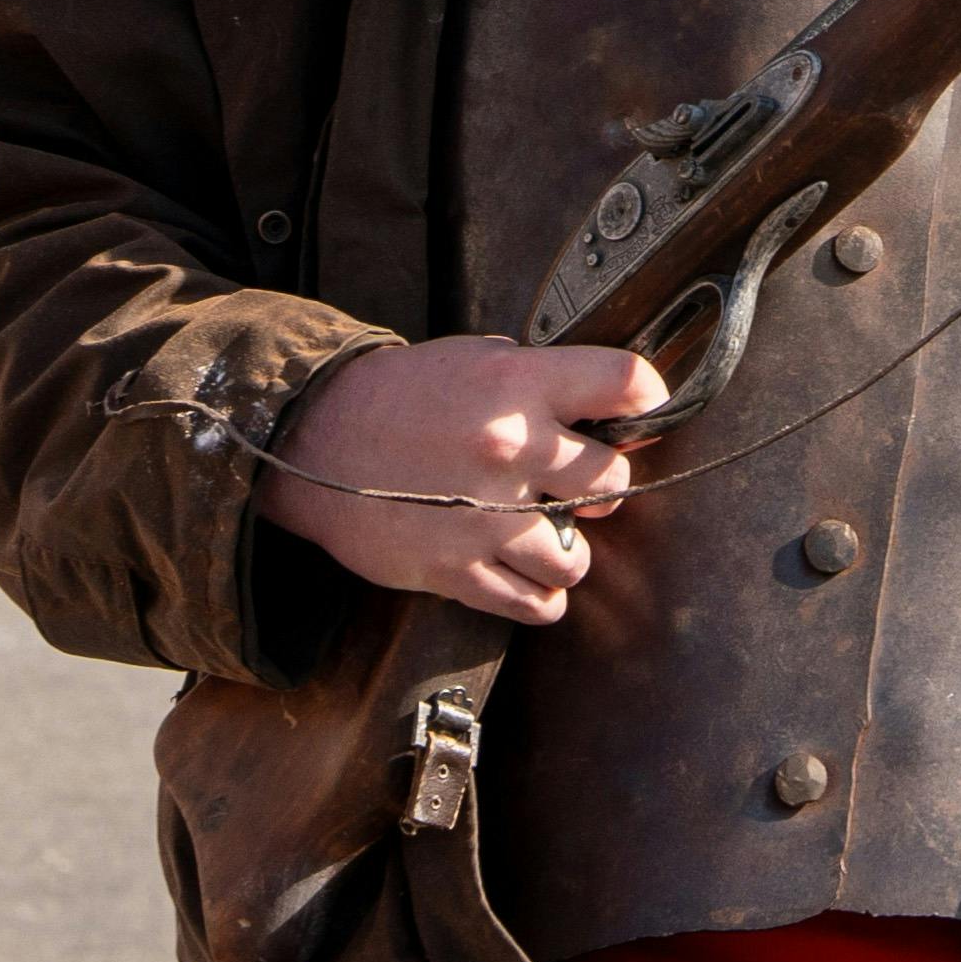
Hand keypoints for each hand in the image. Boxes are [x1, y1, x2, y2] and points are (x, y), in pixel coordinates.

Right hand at [253, 335, 677, 625]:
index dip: (647, 400)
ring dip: (569, 552)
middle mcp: (510, 449)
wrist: (313, 440)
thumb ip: (541, 380)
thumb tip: (609, 406)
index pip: (627, 384)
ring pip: (576, 558)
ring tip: (549, 539)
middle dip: (601, 488)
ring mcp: (484, 516)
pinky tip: (531, 579)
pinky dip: (540, 597)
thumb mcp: (475, 358)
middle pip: (614, 482)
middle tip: (576, 488)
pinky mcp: (455, 568)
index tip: (641, 414)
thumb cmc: (399, 395)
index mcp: (518, 385)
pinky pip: (531, 603)